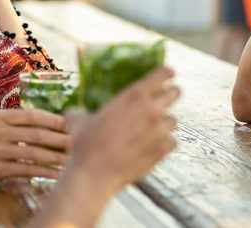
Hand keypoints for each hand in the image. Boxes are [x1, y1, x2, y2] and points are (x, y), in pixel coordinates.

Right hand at [0, 109, 70, 182]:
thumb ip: (20, 121)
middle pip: (37, 134)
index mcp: (2, 116)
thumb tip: (55, 122)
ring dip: (57, 157)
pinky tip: (58, 174)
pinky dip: (44, 172)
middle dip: (61, 139)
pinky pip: (26, 170)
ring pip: (34, 154)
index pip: (34, 116)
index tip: (74, 125)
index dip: (55, 120)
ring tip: (74, 159)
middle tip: (80, 142)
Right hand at [63, 67, 180, 194]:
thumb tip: (74, 112)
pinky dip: (165, 144)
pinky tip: (154, 147)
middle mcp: (151, 109)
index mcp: (134, 96)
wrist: (93, 175)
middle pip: (176, 93)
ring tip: (153, 130)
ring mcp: (159, 130)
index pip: (162, 74)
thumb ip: (82, 112)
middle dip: (171, 95)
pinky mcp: (163, 149)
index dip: (167, 73)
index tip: (169, 74)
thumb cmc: (85, 146)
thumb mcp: (79, 121)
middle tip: (165, 100)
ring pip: (173, 120)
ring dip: (164, 123)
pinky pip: (172, 142)